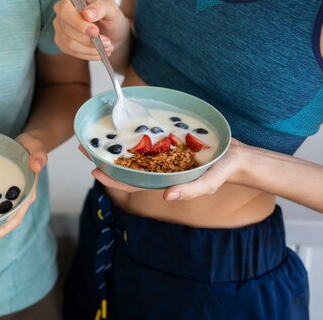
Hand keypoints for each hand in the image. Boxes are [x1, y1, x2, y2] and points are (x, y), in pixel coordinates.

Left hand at [0, 132, 46, 241]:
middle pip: (7, 218)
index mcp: (28, 192)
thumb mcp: (37, 147)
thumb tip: (36, 166)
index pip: (18, 215)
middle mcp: (19, 197)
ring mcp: (10, 194)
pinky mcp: (2, 188)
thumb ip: (38, 156)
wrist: (28, 142)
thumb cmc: (33, 146)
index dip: (6, 226)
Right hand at [53, 0, 130, 60]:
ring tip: (107, 48)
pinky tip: (99, 53)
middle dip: (88, 39)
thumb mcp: (112, 9)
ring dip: (90, 48)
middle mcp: (61, 11)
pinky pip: (70, 51)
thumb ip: (101, 7)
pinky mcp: (62, 41)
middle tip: (107, 42)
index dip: (78, 22)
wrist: (112, 33)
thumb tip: (87, 14)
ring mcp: (60, 27)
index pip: (65, 8)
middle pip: (67, 28)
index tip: (95, 31)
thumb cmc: (111, 17)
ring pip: (69, 42)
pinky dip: (87, 54)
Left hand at [92, 139, 246, 200]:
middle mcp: (158, 169)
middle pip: (126, 165)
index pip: (131, 183)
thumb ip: (190, 191)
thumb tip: (167, 197)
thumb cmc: (223, 172)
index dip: (111, 179)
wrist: (237, 156)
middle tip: (85, 146)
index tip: (93, 171)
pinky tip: (124, 124)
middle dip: (105, 157)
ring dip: (115, 144)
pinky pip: (147, 139)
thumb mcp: (209, 183)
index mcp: (162, 181)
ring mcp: (162, 155)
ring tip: (98, 134)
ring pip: (133, 151)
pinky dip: (134, 134)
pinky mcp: (169, 142)